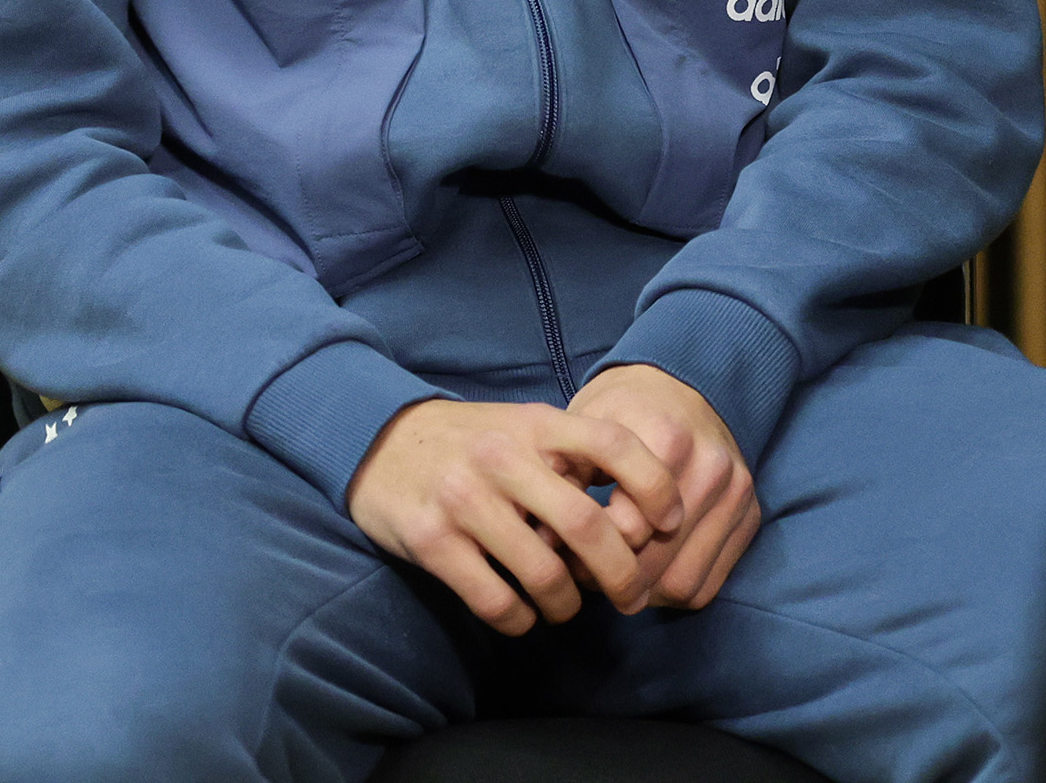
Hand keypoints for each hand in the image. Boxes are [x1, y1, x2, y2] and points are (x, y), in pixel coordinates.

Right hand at [342, 397, 677, 633]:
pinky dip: (520, 620)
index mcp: (533, 424)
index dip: (654, 487)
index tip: (669, 523)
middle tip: (631, 598)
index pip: (613, 444)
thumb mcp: (521, 428)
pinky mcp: (431, 541)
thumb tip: (636, 517)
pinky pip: (496, 601)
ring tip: (564, 605)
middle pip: (587, 528)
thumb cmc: (468, 443)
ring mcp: (463, 500)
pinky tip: (520, 614)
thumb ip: (572, 459)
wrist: (376, 440)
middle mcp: (501, 458)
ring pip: (545, 575)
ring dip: (567, 605)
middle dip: (623, 576)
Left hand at [563, 363, 759, 609]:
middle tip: (584, 575)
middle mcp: (709, 467)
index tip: (567, 548)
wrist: (684, 384)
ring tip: (614, 578)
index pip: (627, 527)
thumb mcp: (584, 424)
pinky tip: (648, 576)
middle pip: (656, 560)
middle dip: (614, 578)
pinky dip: (673, 592)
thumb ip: (566, 477)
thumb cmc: (623, 409)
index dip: (589, 546)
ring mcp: (736, 494)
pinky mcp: (750, 516)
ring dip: (644, 593)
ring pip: (684, 582)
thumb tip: (543, 541)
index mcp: (666, 438)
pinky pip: (708, 584)